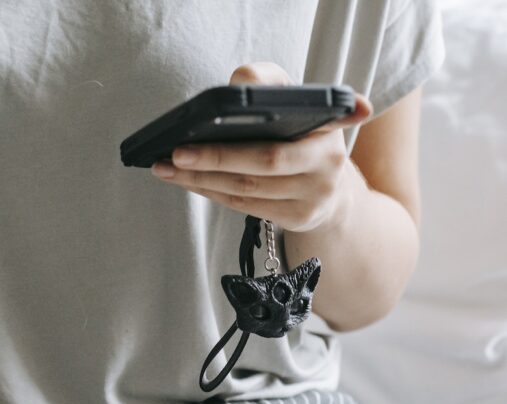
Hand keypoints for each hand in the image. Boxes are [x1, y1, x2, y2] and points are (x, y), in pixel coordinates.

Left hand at [150, 62, 372, 232]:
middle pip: (266, 160)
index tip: (322, 111)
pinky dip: (210, 191)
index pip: (324, 114)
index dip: (338, 111)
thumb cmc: (298, 136)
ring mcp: (315, 195)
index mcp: (330, 125)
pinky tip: (186, 180)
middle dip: (217, 157)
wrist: (326, 187)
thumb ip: (267, 83)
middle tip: (178, 152)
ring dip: (201, 178)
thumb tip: (239, 82)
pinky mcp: (299, 218)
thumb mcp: (291, 104)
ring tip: (167, 167)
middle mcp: (328, 161)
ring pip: (248, 188)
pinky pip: (244, 205)